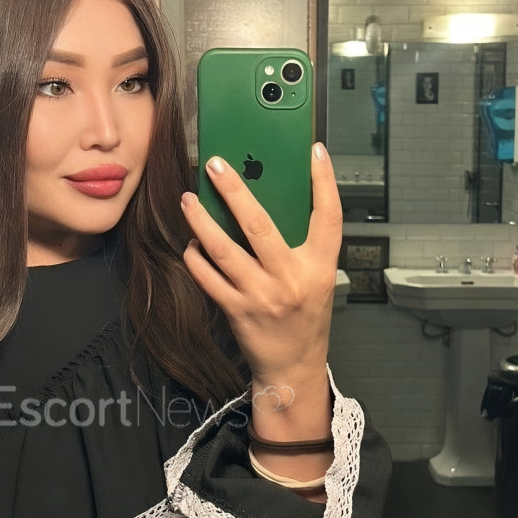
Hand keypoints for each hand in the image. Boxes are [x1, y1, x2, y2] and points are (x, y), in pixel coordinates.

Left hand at [181, 143, 341, 387]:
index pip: (328, 217)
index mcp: (320, 268)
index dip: (325, 182)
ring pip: (224, 250)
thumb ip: (299, 246)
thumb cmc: (304, 317)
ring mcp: (262, 296)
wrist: (293, 366)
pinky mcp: (237, 311)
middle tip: (215, 164)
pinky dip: (196, 258)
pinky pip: (209, 278)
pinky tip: (191, 243)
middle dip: (235, 190)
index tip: (315, 151)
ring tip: (188, 199)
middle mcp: (292, 280)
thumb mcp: (316, 279)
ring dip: (202, 222)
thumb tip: (268, 201)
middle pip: (261, 225)